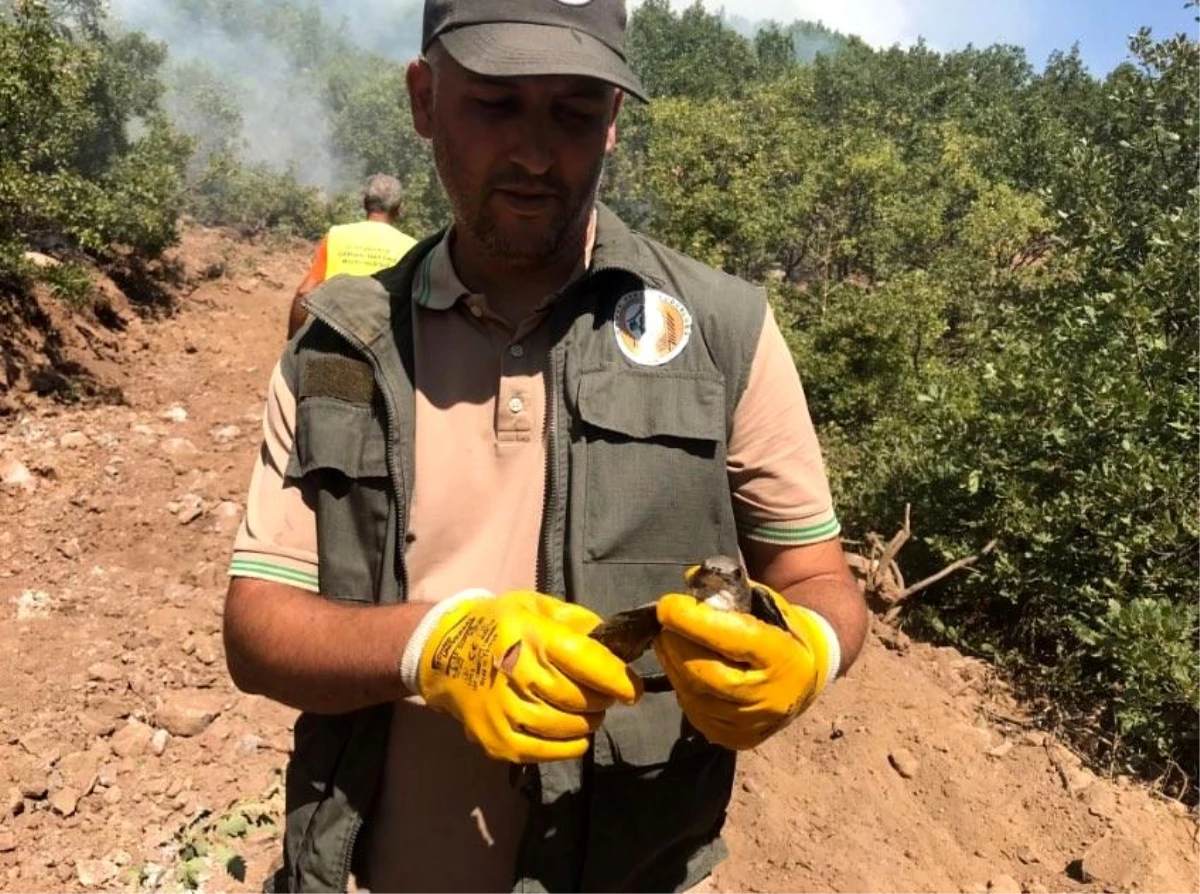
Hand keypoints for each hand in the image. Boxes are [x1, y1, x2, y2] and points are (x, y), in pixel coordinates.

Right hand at [403, 590, 641, 762]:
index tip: (631, 688)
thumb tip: (615, 644)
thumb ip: (577, 622)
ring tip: (589, 711)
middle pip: (580, 698)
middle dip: (603, 699)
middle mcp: (515, 673)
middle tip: (605, 695)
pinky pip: (547, 752)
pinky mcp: (496, 741)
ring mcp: (504, 711)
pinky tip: (575, 734)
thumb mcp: (536, 606)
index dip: (618, 678)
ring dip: (589, 721)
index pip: (586, 661)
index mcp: (529, 635)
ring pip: (568, 727)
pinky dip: (571, 746)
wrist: (441, 653)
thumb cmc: (498, 625)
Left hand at [654, 581, 838, 749]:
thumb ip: (728, 590)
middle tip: (665, 623)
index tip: (667, 605)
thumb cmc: (781, 629)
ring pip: (694, 694)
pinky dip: (683, 685)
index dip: (693, 620)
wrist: (806, 675)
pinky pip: (695, 712)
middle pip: (705, 673)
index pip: (732, 638)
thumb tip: (688, 582)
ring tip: (670, 640)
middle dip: (676, 643)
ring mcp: (753, 724)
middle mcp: (770, 697)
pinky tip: (683, 666)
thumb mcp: (765, 601)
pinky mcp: (737, 738)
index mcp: (783, 658)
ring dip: (673, 663)